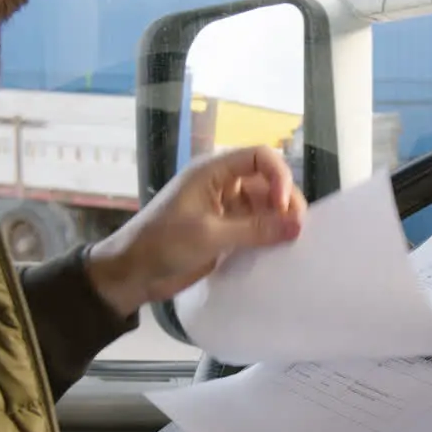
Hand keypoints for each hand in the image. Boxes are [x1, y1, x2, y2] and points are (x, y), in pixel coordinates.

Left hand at [85, 146, 307, 317]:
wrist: (133, 274)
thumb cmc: (163, 244)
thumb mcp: (210, 235)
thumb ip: (256, 229)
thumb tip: (298, 225)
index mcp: (213, 172)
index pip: (260, 158)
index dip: (279, 176)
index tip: (284, 207)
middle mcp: (223, 185)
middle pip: (268, 182)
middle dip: (285, 201)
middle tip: (296, 230)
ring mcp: (225, 209)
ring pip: (265, 206)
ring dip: (280, 220)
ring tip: (291, 242)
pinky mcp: (225, 233)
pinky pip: (256, 227)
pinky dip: (269, 236)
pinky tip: (278, 250)